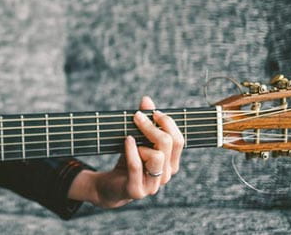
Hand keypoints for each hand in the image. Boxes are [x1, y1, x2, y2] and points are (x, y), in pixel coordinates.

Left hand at [68, 96, 183, 208]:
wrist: (110, 186)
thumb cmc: (128, 160)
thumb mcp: (137, 140)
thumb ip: (145, 122)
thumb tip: (146, 99)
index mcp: (171, 162)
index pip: (179, 140)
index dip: (167, 123)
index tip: (153, 112)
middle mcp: (166, 174)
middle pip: (168, 144)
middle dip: (152, 126)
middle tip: (137, 117)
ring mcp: (152, 185)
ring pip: (157, 156)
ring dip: (143, 143)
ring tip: (131, 140)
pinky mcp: (136, 190)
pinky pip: (136, 166)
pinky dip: (131, 150)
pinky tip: (127, 140)